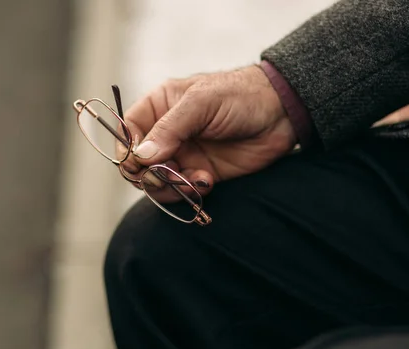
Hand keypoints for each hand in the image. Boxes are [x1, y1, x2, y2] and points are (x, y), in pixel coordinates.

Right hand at [120, 65, 295, 200]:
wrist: (281, 114)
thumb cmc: (240, 96)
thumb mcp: (202, 103)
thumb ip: (170, 128)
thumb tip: (141, 156)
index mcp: (159, 107)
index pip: (127, 132)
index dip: (127, 151)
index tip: (138, 164)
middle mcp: (166, 134)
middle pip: (138, 164)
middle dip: (149, 174)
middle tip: (168, 175)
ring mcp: (183, 155)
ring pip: (157, 183)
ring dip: (170, 187)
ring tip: (194, 179)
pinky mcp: (201, 174)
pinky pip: (182, 192)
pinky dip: (189, 192)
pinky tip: (208, 181)